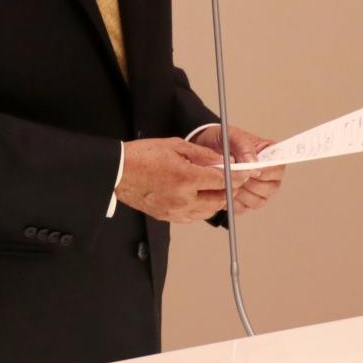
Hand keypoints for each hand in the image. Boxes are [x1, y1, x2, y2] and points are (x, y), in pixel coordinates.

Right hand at [115, 138, 251, 223]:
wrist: (118, 172)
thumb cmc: (142, 156)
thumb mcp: (175, 145)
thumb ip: (201, 154)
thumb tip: (221, 160)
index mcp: (186, 177)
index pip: (221, 180)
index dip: (236, 176)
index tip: (245, 173)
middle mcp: (183, 198)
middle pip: (218, 199)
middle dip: (230, 190)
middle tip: (234, 181)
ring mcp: (175, 210)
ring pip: (208, 211)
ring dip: (217, 201)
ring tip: (218, 189)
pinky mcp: (168, 217)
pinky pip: (193, 217)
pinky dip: (202, 208)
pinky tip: (201, 198)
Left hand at [190, 124, 285, 214]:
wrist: (204, 153)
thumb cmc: (221, 141)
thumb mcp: (231, 135)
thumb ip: (244, 146)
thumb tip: (253, 162)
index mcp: (271, 155)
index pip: (278, 167)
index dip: (265, 171)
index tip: (251, 169)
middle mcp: (269, 175)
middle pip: (270, 188)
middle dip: (249, 182)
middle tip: (233, 172)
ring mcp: (259, 191)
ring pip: (257, 201)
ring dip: (239, 191)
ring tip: (227, 178)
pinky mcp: (246, 203)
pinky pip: (242, 208)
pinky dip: (231, 200)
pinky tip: (224, 187)